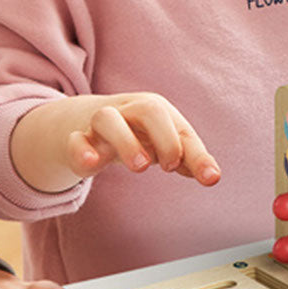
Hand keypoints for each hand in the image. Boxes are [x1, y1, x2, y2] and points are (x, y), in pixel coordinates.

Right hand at [10, 92, 221, 193]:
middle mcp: (129, 111)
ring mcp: (101, 123)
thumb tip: (212, 176)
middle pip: (150, 110)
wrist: (85, 121)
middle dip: (165, 139)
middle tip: (169, 168)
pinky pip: (75, 139)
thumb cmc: (136, 133)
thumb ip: (189, 159)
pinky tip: (91, 163)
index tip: (208, 179)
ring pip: (107, 118)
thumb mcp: (165, 143)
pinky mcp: (77, 139)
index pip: (182, 130)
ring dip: (126, 142)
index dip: (198, 155)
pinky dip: (81, 149)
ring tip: (141, 167)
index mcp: (156, 111)